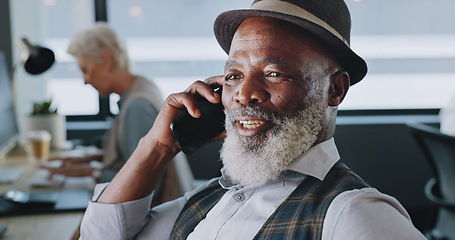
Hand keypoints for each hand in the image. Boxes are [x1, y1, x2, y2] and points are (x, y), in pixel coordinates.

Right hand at [98, 76, 223, 202]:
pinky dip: (192, 104)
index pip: (215, 88)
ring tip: (215, 100)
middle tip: (227, 85)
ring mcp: (183, 97)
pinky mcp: (172, 100)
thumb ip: (220, 129)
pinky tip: (196, 114)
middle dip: (217, 81)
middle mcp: (194, 96)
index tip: (235, 85)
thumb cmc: (186, 137)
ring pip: (196, 85)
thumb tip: (235, 128)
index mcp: (203, 101)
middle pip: (207, 82)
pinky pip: (183, 96)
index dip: (224, 85)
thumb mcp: (208, 134)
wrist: (168, 145)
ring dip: (207, 91)